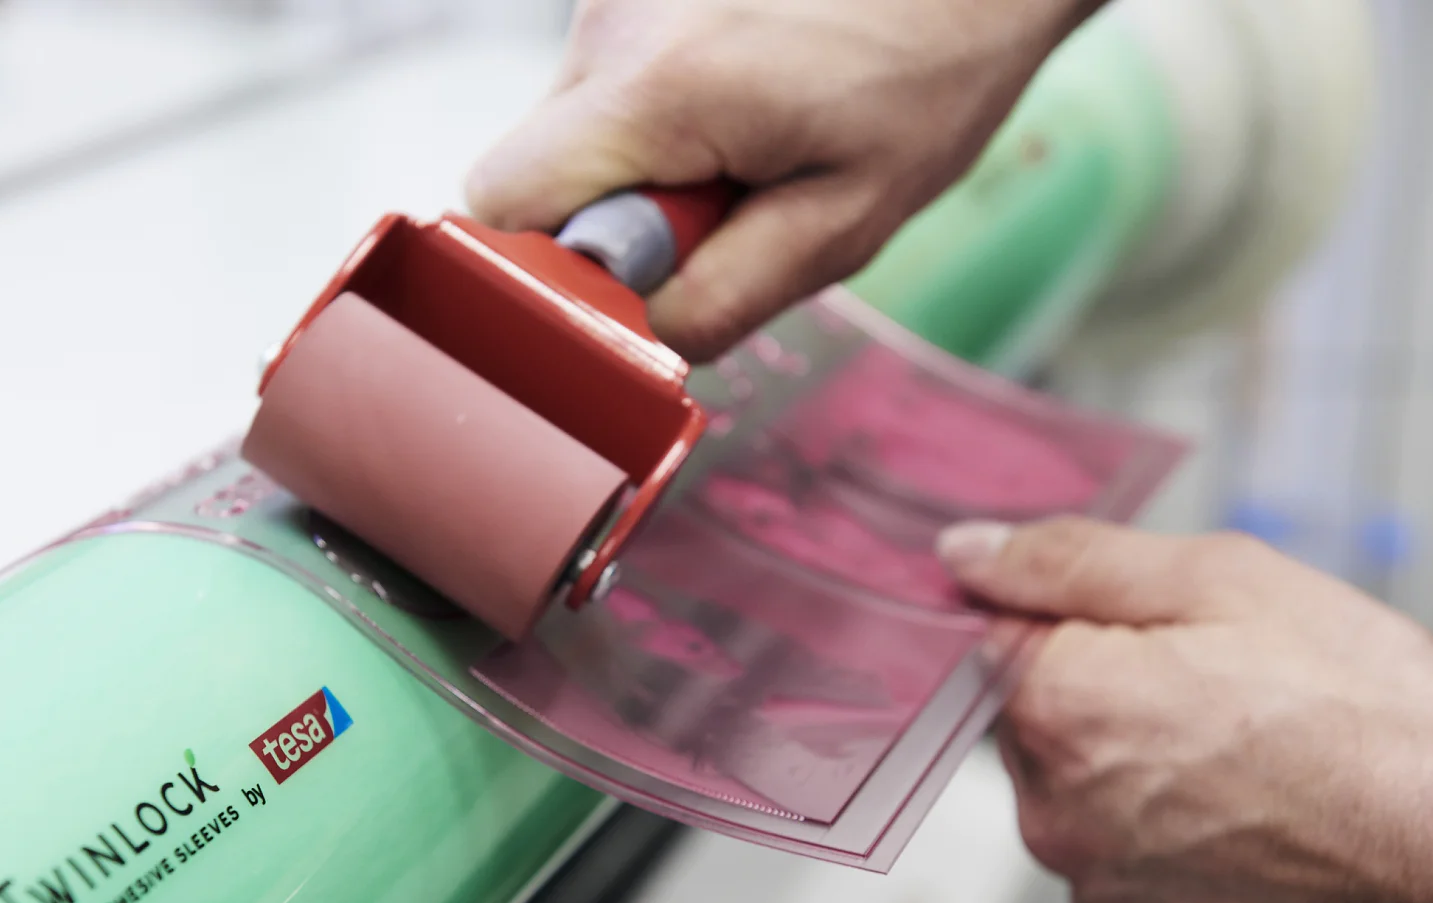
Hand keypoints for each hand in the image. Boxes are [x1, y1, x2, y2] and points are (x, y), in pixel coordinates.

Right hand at [466, 0, 1104, 360]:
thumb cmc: (931, 73)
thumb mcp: (842, 226)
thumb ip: (719, 300)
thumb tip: (632, 341)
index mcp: (659, 89)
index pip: (502, 206)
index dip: (552, 264)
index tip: (641, 272)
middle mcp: (614, 21)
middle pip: (532, 167)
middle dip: (610, 214)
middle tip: (723, 202)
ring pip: (574, 125)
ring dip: (644, 159)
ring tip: (753, 137)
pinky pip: (610, 79)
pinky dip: (664, 110)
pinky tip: (747, 94)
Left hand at [938, 517, 1432, 902]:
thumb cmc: (1365, 715)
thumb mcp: (1221, 580)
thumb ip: (1070, 562)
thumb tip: (967, 555)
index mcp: (1055, 707)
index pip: (994, 638)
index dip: (1072, 622)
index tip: (1143, 632)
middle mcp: (1052, 810)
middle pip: (1036, 723)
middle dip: (1104, 695)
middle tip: (1216, 690)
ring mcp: (1096, 885)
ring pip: (1080, 796)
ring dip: (1134, 771)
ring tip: (1243, 760)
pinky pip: (1123, 865)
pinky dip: (1167, 839)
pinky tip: (1243, 819)